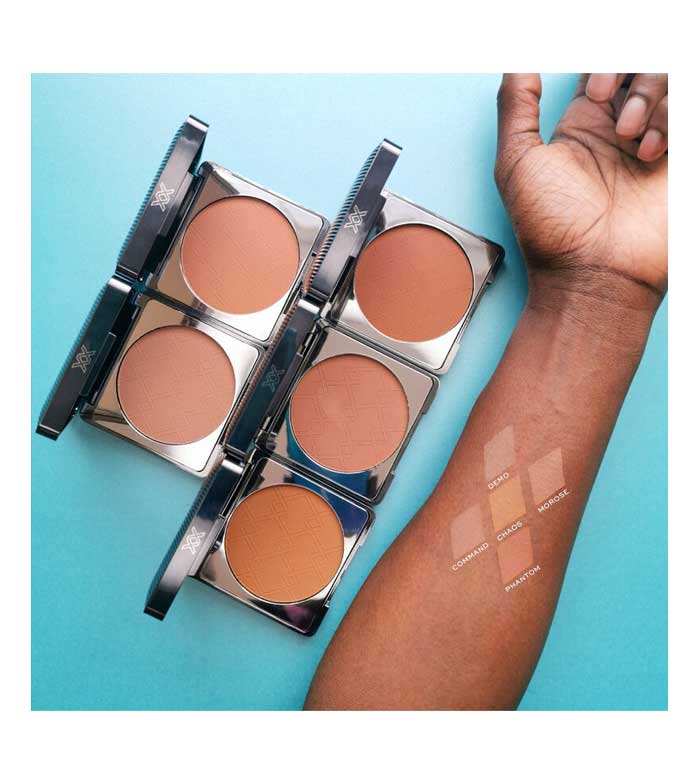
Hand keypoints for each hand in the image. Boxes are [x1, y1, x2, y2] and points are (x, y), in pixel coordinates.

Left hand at [494, 73, 667, 311]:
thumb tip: (516, 60)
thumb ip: (516, 106)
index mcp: (582, 125)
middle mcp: (621, 130)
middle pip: (641, 66)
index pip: (603, 65)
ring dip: (653, 96)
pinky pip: (691, 111)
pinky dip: (676, 115)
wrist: (593, 275)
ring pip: (671, 81)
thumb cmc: (549, 228)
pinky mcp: (682, 163)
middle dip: (631, 73)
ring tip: (633, 139)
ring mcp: (655, 145)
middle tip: (612, 111)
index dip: (603, 62)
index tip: (593, 89)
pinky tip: (655, 152)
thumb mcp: (517, 161)